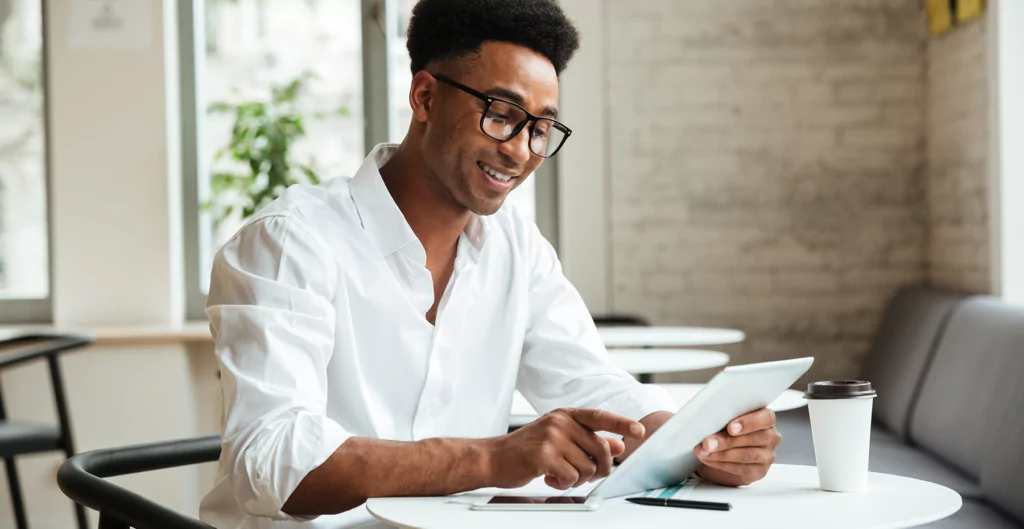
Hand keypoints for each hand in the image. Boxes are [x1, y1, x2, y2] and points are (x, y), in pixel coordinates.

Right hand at [488, 408, 646, 489]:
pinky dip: (564, 483)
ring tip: (559, 474)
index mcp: (565, 415)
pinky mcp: (544, 455)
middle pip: (600, 448)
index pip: (600, 416)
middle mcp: (560, 421)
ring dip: (577, 478)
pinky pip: (571, 476)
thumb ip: (588, 441)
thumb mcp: (559, 439)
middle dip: (598, 468)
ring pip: (587, 467)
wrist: (493, 458)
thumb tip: (618, 445)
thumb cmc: (526, 449)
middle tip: (585, 474)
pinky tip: (550, 477)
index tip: (639, 431)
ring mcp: (551, 437)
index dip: (621, 423)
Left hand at [693, 408, 780, 486]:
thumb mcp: (727, 419)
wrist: (724, 451)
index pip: (766, 418)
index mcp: (766, 419)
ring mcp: (766, 456)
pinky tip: (709, 459)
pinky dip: (721, 464)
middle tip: (708, 442)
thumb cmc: (727, 429)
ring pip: (747, 455)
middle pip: (754, 438)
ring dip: (722, 454)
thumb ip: (724, 417)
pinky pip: (741, 468)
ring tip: (705, 452)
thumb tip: (707, 419)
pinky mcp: (759, 471)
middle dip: (727, 441)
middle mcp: (771, 437)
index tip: (730, 428)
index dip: (749, 422)